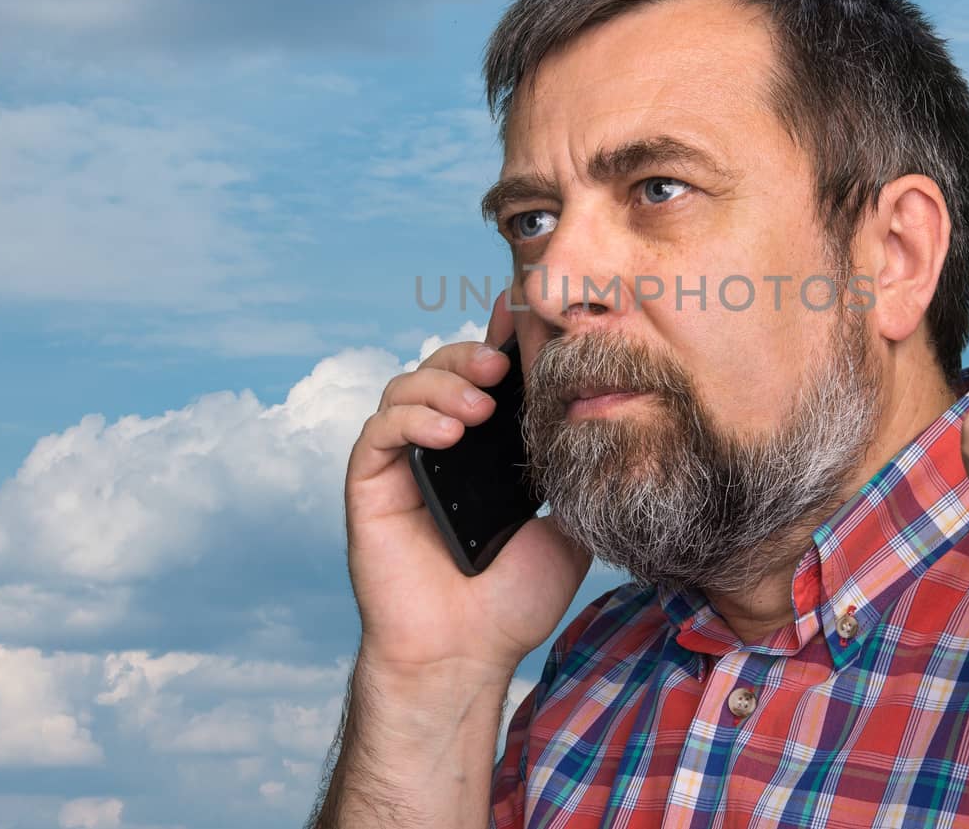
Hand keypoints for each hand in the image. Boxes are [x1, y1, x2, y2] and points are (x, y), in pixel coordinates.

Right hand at [344, 290, 591, 676]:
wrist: (469, 654)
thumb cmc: (513, 600)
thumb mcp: (566, 524)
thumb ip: (572, 471)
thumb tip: (598, 418)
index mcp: (484, 451)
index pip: (486, 378)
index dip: (500, 340)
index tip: (524, 315)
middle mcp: (440, 448)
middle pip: (442, 368)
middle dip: (470, 353)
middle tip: (501, 362)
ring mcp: (404, 463)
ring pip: (406, 387)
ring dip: (443, 382)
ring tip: (480, 405)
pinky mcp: (370, 484)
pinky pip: (379, 430)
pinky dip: (411, 417)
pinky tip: (448, 431)